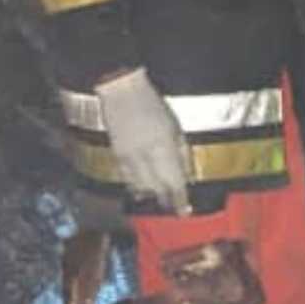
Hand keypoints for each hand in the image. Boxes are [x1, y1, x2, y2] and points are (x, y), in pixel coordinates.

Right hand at [96, 68, 191, 214]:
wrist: (121, 92)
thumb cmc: (153, 104)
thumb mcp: (176, 127)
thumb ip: (182, 153)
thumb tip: (187, 176)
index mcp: (163, 148)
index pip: (174, 183)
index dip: (180, 200)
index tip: (186, 211)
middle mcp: (144, 157)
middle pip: (157, 189)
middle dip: (166, 201)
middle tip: (174, 210)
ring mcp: (128, 158)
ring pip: (140, 187)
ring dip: (152, 197)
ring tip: (160, 202)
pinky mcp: (116, 156)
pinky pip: (127, 179)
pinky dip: (136, 187)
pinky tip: (141, 192)